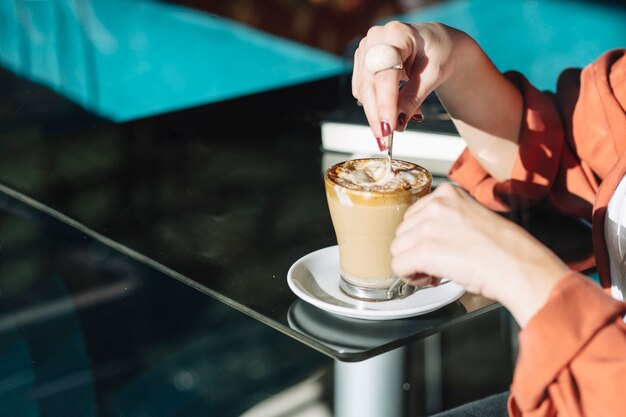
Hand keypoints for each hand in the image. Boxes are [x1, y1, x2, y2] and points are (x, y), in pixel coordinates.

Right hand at [352, 21, 521, 180]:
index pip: (385, 75)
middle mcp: (375, 39)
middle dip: (376, 116)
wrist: (437, 44)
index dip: (385, 104)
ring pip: (363, 91)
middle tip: (385, 142)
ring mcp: (366, 50)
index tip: (388, 129)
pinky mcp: (362, 63)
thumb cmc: (439, 53)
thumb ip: (414, 97)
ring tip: (400, 125)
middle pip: (368, 85)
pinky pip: (363, 92)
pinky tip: (395, 112)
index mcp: (396, 34)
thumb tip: (398, 123)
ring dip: (376, 114)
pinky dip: (377, 107)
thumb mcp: (434, 75)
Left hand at [390, 183, 570, 326]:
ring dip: (412, 264)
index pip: (413, 215)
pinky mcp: (425, 250)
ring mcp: (429, 226)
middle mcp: (436, 205)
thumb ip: (445, 219)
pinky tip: (430, 278)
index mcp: (447, 193)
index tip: (438, 248)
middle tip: (438, 263)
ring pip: (397, 249)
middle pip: (402, 232)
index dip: (422, 237)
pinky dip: (410, 277)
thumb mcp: (472, 218)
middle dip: (415, 250)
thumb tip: (423, 236)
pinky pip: (399, 266)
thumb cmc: (505, 249)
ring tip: (436, 271)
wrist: (519, 266)